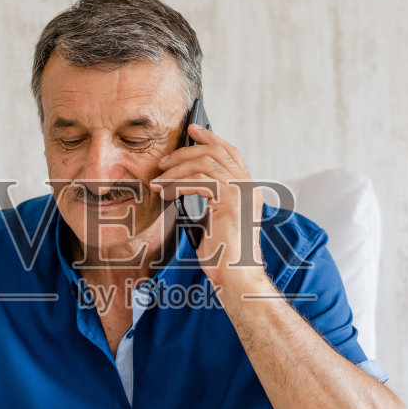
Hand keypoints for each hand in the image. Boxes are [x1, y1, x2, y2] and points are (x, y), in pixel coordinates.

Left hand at [152, 123, 270, 296]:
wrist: (237, 277)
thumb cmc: (224, 256)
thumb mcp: (215, 221)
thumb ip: (210, 199)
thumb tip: (185, 183)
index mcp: (248, 190)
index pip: (230, 153)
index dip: (211, 139)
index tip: (191, 131)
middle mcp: (248, 187)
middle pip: (217, 152)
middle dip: (187, 151)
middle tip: (164, 161)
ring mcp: (242, 192)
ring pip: (205, 163)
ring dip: (177, 169)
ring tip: (158, 181)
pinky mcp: (230, 200)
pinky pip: (199, 180)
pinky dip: (178, 183)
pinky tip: (166, 193)